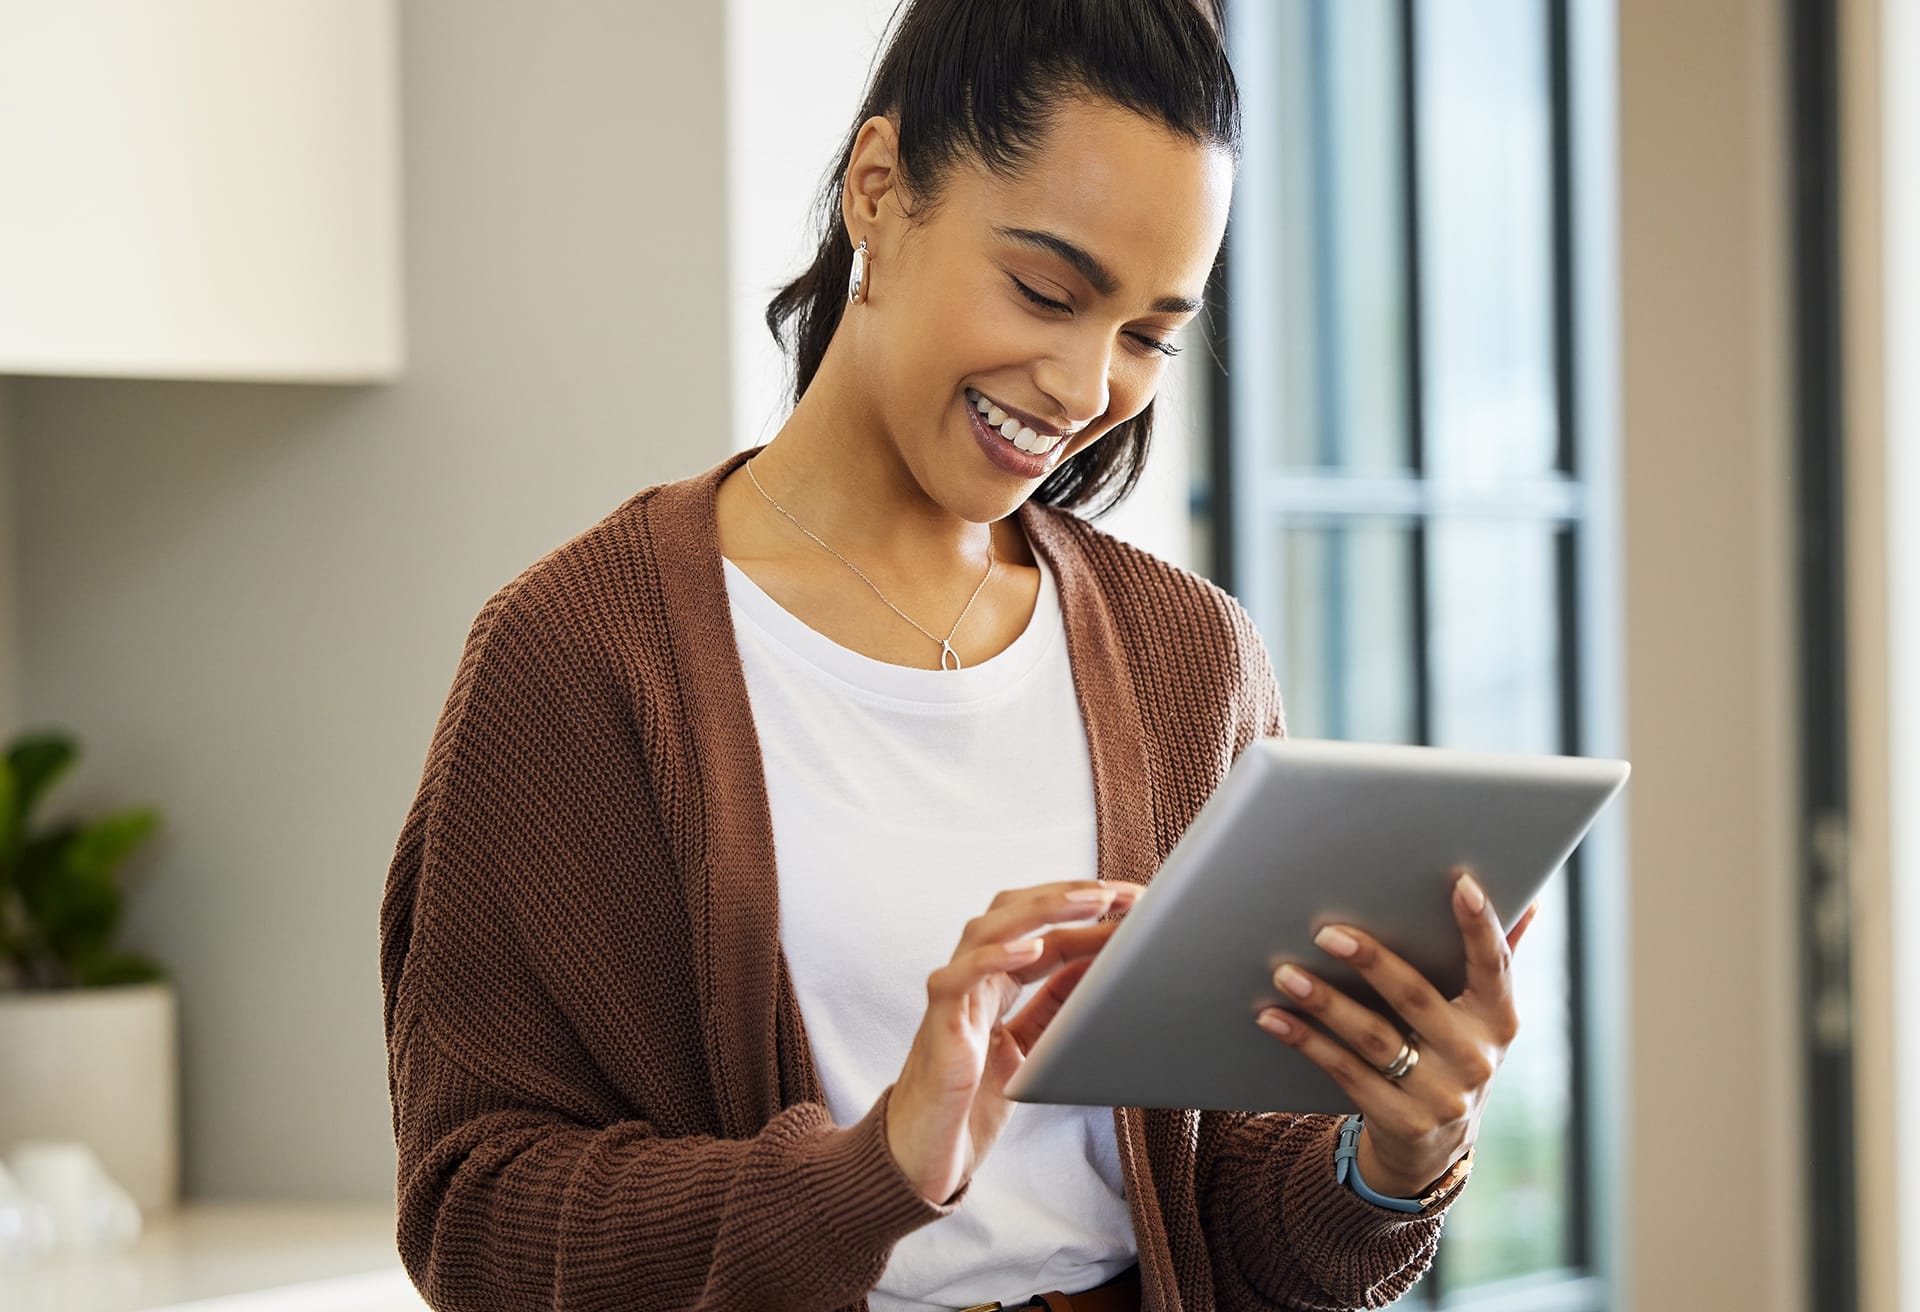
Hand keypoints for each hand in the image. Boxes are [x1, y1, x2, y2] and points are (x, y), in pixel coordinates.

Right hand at [885, 878, 1140, 1204]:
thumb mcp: (1032, 1045)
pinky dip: (994, 957)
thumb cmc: (971, 1100)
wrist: (926, 1154)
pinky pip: (959, 977)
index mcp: (995, 980)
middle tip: (1122, 892)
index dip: (1088, 914)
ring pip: (988, 928)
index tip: (1136, 904)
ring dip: (1043, 909)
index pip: (1044, 930)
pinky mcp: (938, 1022)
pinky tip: (1030, 947)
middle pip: (1015, 911)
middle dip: (1069, 895)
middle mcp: (972, 976)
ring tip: (1089, 902)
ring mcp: (953, 994)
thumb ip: (1056, 1005)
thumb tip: (1101, 965)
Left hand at [1254, 869, 1539, 1197]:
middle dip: (1372, 961)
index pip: (1494, 966)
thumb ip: (1496, 960)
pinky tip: (1273, 1017)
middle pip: (1417, 998)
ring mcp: (1440, 1095)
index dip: (1481, 926)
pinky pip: (1345, 1073)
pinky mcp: (1401, 1121)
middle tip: (1326, 932)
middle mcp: (1475, 1058)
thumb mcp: (1481, 1017)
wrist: (1435, 1149)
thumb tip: (1529, 900)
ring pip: (1373, 1038)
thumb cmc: (1451, 1055)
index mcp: (1498, 1020)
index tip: (1461, 883)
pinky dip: (1306, 1042)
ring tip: (1285, 972)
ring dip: (1325, 1002)